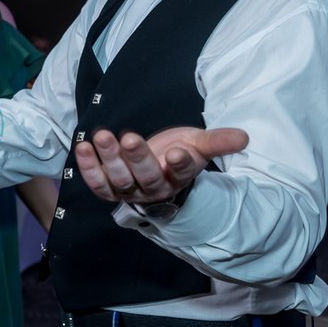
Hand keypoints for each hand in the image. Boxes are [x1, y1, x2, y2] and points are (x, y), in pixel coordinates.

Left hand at [74, 126, 248, 205]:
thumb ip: (218, 141)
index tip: (179, 152)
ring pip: (119, 180)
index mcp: (180, 176)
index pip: (182, 172)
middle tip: (130, 138)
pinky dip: (87, 168)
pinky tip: (82, 147)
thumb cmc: (178, 153)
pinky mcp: (110, 189)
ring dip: (109, 159)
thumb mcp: (198, 144)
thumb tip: (245, 137)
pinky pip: (98, 184)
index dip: (180, 163)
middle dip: (138, 157)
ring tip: (101, 136)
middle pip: (147, 177)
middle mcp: (154, 188)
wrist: (157, 169)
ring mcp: (130, 191)